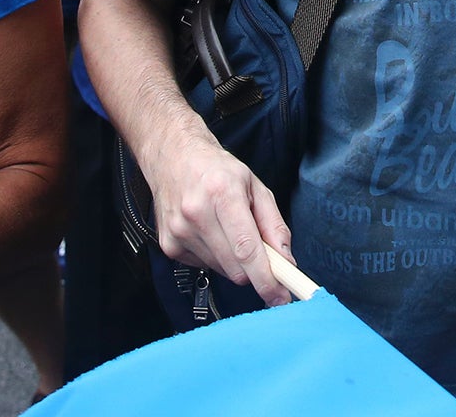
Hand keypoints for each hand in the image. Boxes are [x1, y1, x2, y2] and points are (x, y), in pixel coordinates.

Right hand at [143, 129, 293, 306]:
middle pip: (236, 268)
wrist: (173, 158)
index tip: (281, 297)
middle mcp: (197, 214)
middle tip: (260, 252)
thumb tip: (286, 262)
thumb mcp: (255, 187)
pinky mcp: (169, 245)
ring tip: (227, 229)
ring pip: (222, 271)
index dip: (267, 278)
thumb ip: (274, 225)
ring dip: (233, 261)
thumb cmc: (217, 170)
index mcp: (223, 193)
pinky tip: (209, 232)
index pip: (247, 249)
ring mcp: (179, 231)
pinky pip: (204, 267)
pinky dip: (215, 257)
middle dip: (254, 269)